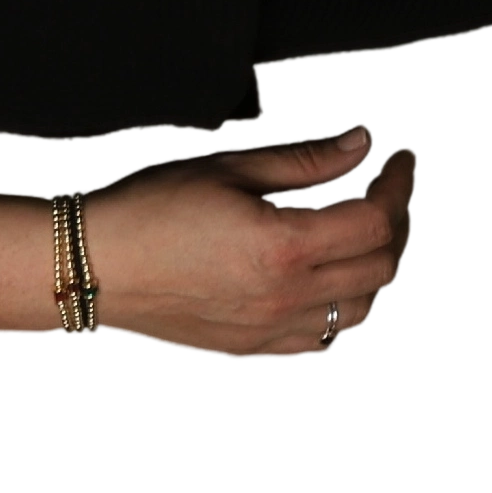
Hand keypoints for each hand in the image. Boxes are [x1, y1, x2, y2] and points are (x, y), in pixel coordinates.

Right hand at [77, 126, 418, 359]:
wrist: (93, 267)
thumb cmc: (149, 210)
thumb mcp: (227, 169)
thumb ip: (303, 161)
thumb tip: (360, 143)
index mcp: (283, 246)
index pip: (376, 219)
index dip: (398, 185)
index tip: (399, 160)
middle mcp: (286, 296)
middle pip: (380, 265)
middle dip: (395, 221)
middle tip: (386, 190)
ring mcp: (272, 329)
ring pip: (360, 308)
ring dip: (373, 268)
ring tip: (360, 233)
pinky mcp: (254, 349)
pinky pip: (322, 338)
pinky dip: (340, 308)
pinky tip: (327, 281)